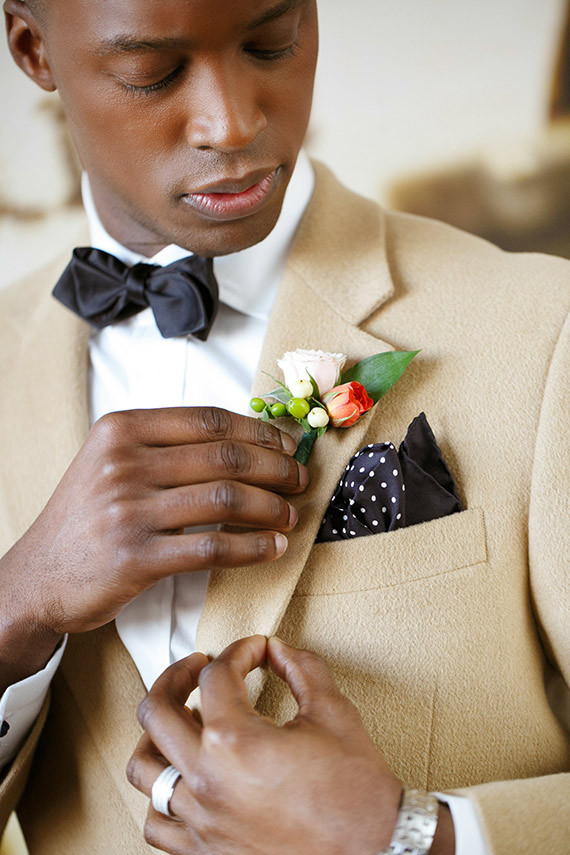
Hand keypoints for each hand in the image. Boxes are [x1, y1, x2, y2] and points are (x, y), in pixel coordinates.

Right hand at [0, 409, 305, 685]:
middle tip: (298, 480)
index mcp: (122, 430)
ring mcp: (128, 510)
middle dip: (276, 468)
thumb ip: (165, 446)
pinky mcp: (136, 558)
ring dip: (271, 508)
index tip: (286, 445)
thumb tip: (244, 443)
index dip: (259, 432)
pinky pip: (213, 549)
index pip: (210, 420)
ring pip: (227, 500)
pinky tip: (272, 548)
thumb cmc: (85, 517)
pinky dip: (253, 548)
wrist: (38, 575)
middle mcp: (124, 463)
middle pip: (226, 457)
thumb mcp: (110, 462)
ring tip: (290, 516)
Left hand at [127, 636, 404, 854]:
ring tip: (178, 720)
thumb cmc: (356, 792)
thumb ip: (302, 669)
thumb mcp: (333, 713)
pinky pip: (157, 824)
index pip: (217, 675)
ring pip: (143, 768)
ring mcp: (201, 820)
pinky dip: (161, 797)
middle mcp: (207, 780)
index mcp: (236, 741)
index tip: (256, 651)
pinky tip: (182, 779)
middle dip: (177, 675)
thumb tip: (279, 651)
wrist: (374, 852)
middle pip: (158, 710)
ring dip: (156, 735)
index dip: (240, 651)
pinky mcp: (205, 852)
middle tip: (197, 667)